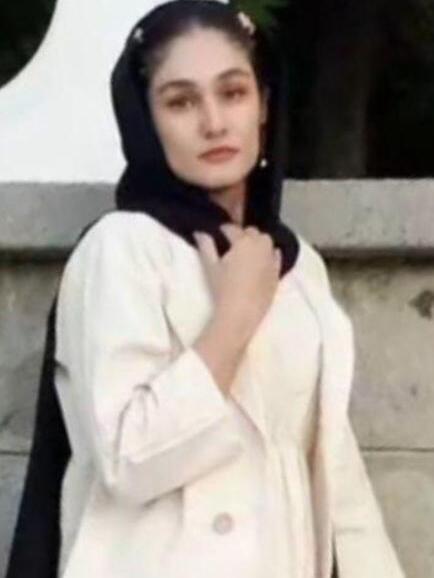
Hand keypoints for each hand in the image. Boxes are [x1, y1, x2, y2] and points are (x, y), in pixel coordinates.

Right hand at [193, 224, 281, 338]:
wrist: (241, 312)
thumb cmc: (223, 289)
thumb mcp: (210, 266)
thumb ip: (206, 246)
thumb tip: (199, 232)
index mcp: (243, 242)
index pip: (233, 229)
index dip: (225, 229)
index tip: (219, 232)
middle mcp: (260, 246)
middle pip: (252, 232)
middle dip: (243, 234)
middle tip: (233, 244)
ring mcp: (271, 259)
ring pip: (266, 242)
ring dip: (257, 242)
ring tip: (248, 251)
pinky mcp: (277, 272)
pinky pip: (276, 256)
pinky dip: (270, 254)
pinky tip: (264, 259)